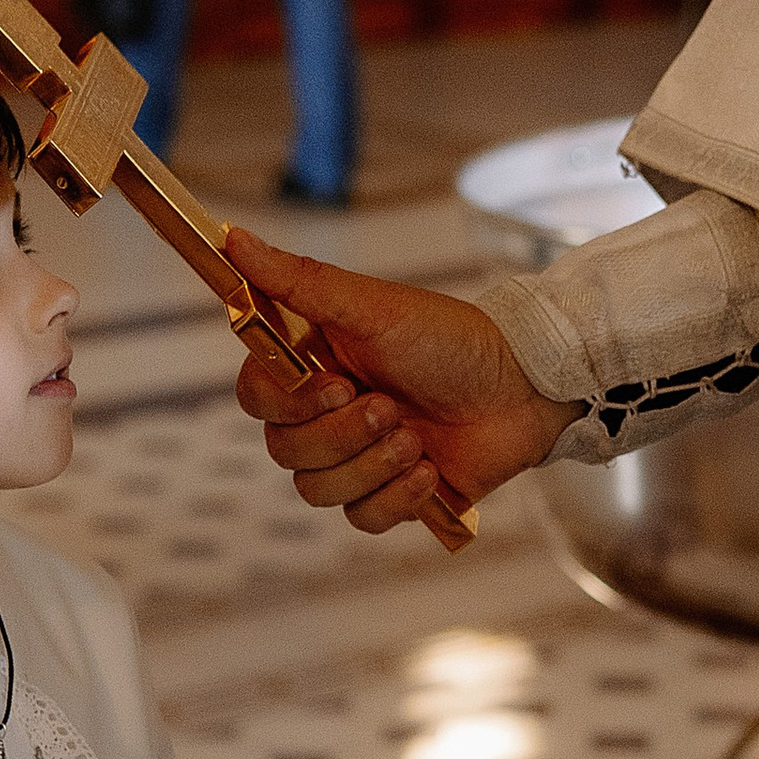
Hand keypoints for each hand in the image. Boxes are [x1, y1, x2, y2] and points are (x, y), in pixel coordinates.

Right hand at [223, 225, 578, 533]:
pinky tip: (430, 470)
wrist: (525, 387)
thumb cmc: (451, 338)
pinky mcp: (391, 495)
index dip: (286, 402)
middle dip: (342, 434)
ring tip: (415, 440)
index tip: (336, 383)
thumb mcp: (372, 305)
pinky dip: (395, 498)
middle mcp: (328, 414)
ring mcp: (358, 458)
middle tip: (390, 407)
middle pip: (285, 451)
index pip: (257, 397)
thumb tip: (233, 239)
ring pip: (318, 490)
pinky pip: (360, 519)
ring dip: (370, 465)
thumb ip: (298, 281)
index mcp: (314, 365)